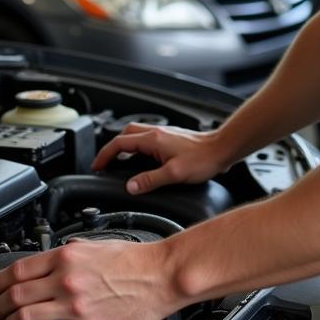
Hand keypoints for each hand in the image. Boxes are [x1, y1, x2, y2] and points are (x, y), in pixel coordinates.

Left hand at [0, 238, 175, 319]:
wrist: (160, 276)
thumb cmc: (135, 261)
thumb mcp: (97, 245)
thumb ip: (71, 252)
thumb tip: (53, 256)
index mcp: (67, 257)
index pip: (17, 270)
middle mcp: (66, 280)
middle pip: (14, 296)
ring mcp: (75, 307)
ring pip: (25, 319)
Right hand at [94, 123, 230, 193]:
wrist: (222, 149)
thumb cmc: (203, 159)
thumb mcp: (173, 174)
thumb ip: (149, 180)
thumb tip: (129, 187)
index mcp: (153, 139)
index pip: (119, 143)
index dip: (104, 155)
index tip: (97, 167)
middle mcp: (156, 133)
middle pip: (124, 134)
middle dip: (112, 148)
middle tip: (105, 164)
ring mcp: (164, 134)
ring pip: (136, 135)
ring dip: (125, 147)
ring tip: (120, 164)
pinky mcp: (171, 138)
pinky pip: (147, 140)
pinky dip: (138, 149)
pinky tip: (143, 161)